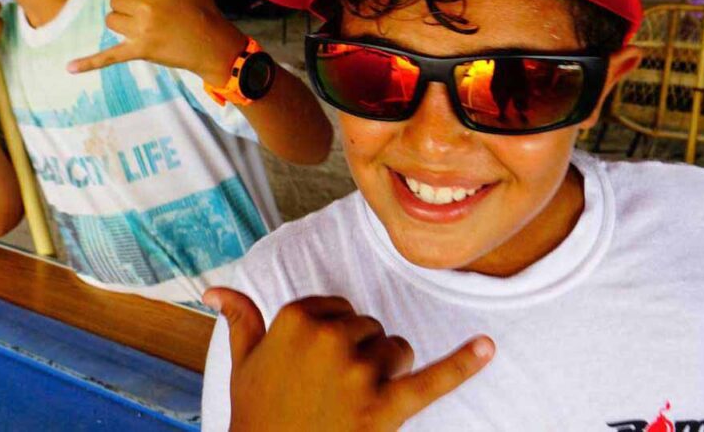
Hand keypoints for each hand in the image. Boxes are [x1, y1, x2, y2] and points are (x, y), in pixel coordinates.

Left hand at [67, 0, 244, 82]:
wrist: (214, 45)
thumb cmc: (204, 8)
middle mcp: (147, 5)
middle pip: (114, 1)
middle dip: (129, 7)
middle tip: (154, 15)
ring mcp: (142, 30)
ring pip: (111, 21)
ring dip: (123, 24)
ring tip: (147, 28)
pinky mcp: (140, 51)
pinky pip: (108, 56)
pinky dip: (89, 63)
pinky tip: (69, 68)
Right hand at [204, 288, 494, 431]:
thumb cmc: (258, 415)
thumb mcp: (243, 365)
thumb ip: (239, 319)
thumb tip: (215, 288)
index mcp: (296, 317)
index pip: (340, 309)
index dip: (335, 338)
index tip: (318, 366)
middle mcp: (328, 336)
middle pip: (370, 328)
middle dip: (361, 355)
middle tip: (333, 392)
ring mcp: (357, 371)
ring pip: (396, 349)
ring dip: (386, 373)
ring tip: (354, 403)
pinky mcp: (385, 406)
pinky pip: (431, 379)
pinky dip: (464, 363)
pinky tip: (488, 346)